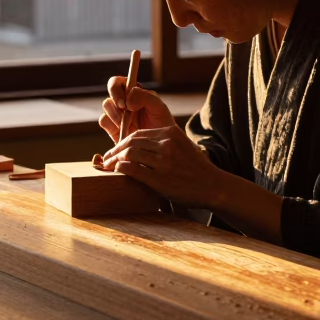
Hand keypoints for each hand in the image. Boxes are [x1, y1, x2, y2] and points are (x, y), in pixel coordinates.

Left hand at [98, 124, 220, 207]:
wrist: (212, 186)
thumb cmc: (194, 168)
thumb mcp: (180, 145)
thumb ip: (162, 142)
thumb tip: (135, 145)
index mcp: (170, 133)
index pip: (138, 134)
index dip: (122, 142)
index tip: (115, 150)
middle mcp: (166, 144)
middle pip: (130, 142)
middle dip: (115, 150)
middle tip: (106, 158)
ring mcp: (163, 161)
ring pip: (129, 154)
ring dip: (114, 160)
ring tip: (108, 166)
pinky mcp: (160, 178)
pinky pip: (133, 170)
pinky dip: (121, 169)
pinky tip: (117, 172)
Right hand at [99, 78, 174, 143]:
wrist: (158, 147)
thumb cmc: (162, 125)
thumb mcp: (159, 107)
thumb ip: (145, 97)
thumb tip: (127, 100)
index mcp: (135, 93)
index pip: (120, 81)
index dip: (117, 87)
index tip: (124, 103)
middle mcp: (124, 100)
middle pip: (110, 90)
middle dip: (116, 100)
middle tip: (124, 110)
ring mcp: (117, 114)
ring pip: (106, 105)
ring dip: (115, 114)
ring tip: (128, 125)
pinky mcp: (112, 127)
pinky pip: (103, 120)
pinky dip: (111, 126)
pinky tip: (123, 133)